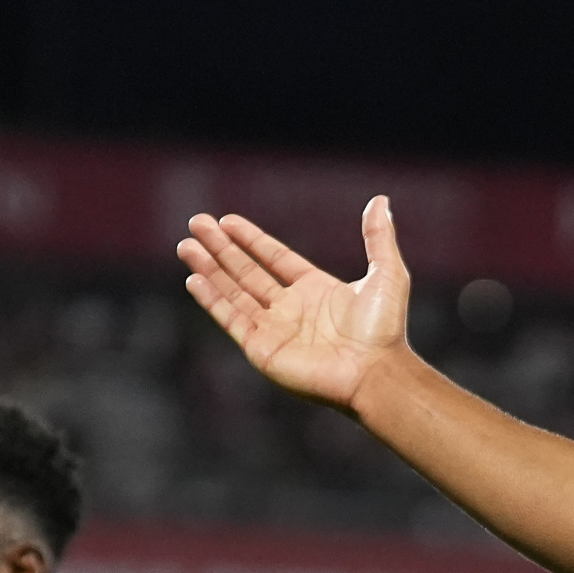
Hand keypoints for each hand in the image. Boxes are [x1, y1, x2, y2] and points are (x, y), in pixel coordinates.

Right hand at [178, 200, 412, 411]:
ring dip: (209, 269)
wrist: (375, 372)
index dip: (251, 239)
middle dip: (220, 248)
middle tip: (195, 223)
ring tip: (186, 246)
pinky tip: (194, 279)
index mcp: (316, 290)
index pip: (274, 258)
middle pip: (247, 272)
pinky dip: (212, 299)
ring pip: (233, 292)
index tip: (226, 221)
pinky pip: (231, 319)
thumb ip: (378, 237)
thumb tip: (380, 200)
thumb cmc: (384, 330)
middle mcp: (292, 309)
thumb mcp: (387, 273)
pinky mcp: (263, 349)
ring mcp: (275, 329)